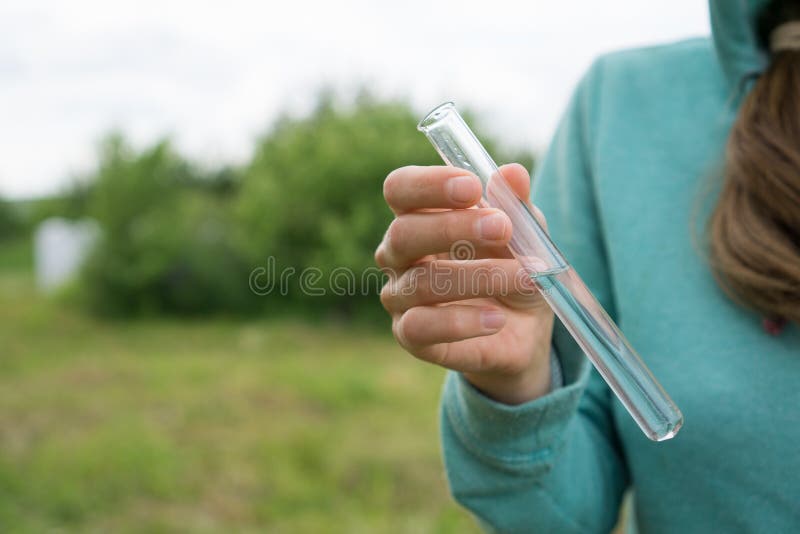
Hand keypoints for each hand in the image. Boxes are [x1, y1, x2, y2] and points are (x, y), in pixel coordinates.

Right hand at [375, 164, 555, 403]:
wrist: (524, 329)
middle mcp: (397, 254)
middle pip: (403, 233)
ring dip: (479, 277)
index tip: (472, 186)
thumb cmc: (513, 266)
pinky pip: (420, 327)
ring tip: (525, 278)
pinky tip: (496, 319)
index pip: (400, 189)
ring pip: (421, 282)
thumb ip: (516, 203)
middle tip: (503, 228)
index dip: (429, 184)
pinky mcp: (410, 336)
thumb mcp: (524, 232)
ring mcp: (400, 297)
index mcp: (417, 215)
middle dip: (454, 227)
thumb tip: (513, 173)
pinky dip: (461, 322)